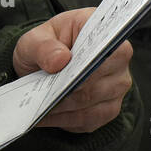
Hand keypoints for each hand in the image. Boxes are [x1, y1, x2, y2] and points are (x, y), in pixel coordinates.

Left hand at [13, 7, 131, 133]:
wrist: (42, 65)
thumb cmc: (43, 47)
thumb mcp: (33, 40)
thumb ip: (43, 46)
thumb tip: (60, 60)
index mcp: (102, 30)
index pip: (110, 46)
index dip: (91, 60)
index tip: (68, 68)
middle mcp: (118, 59)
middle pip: (97, 80)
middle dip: (68, 88)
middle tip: (43, 93)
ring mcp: (116, 86)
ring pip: (91, 102)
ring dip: (63, 106)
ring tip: (39, 105)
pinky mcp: (108, 109)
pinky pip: (88, 119)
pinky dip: (64, 119)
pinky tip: (45, 116)